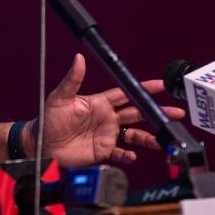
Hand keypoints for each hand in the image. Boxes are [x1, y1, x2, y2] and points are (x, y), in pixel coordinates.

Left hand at [37, 53, 185, 166]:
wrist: (40, 144)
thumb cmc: (47, 119)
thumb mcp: (60, 97)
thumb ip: (72, 79)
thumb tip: (78, 58)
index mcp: (100, 103)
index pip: (126, 93)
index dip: (143, 89)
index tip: (160, 85)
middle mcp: (106, 118)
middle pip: (137, 113)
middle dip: (156, 112)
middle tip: (175, 112)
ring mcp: (106, 135)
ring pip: (134, 135)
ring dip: (148, 137)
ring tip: (162, 140)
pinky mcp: (102, 151)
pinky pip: (120, 153)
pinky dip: (128, 155)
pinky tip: (133, 156)